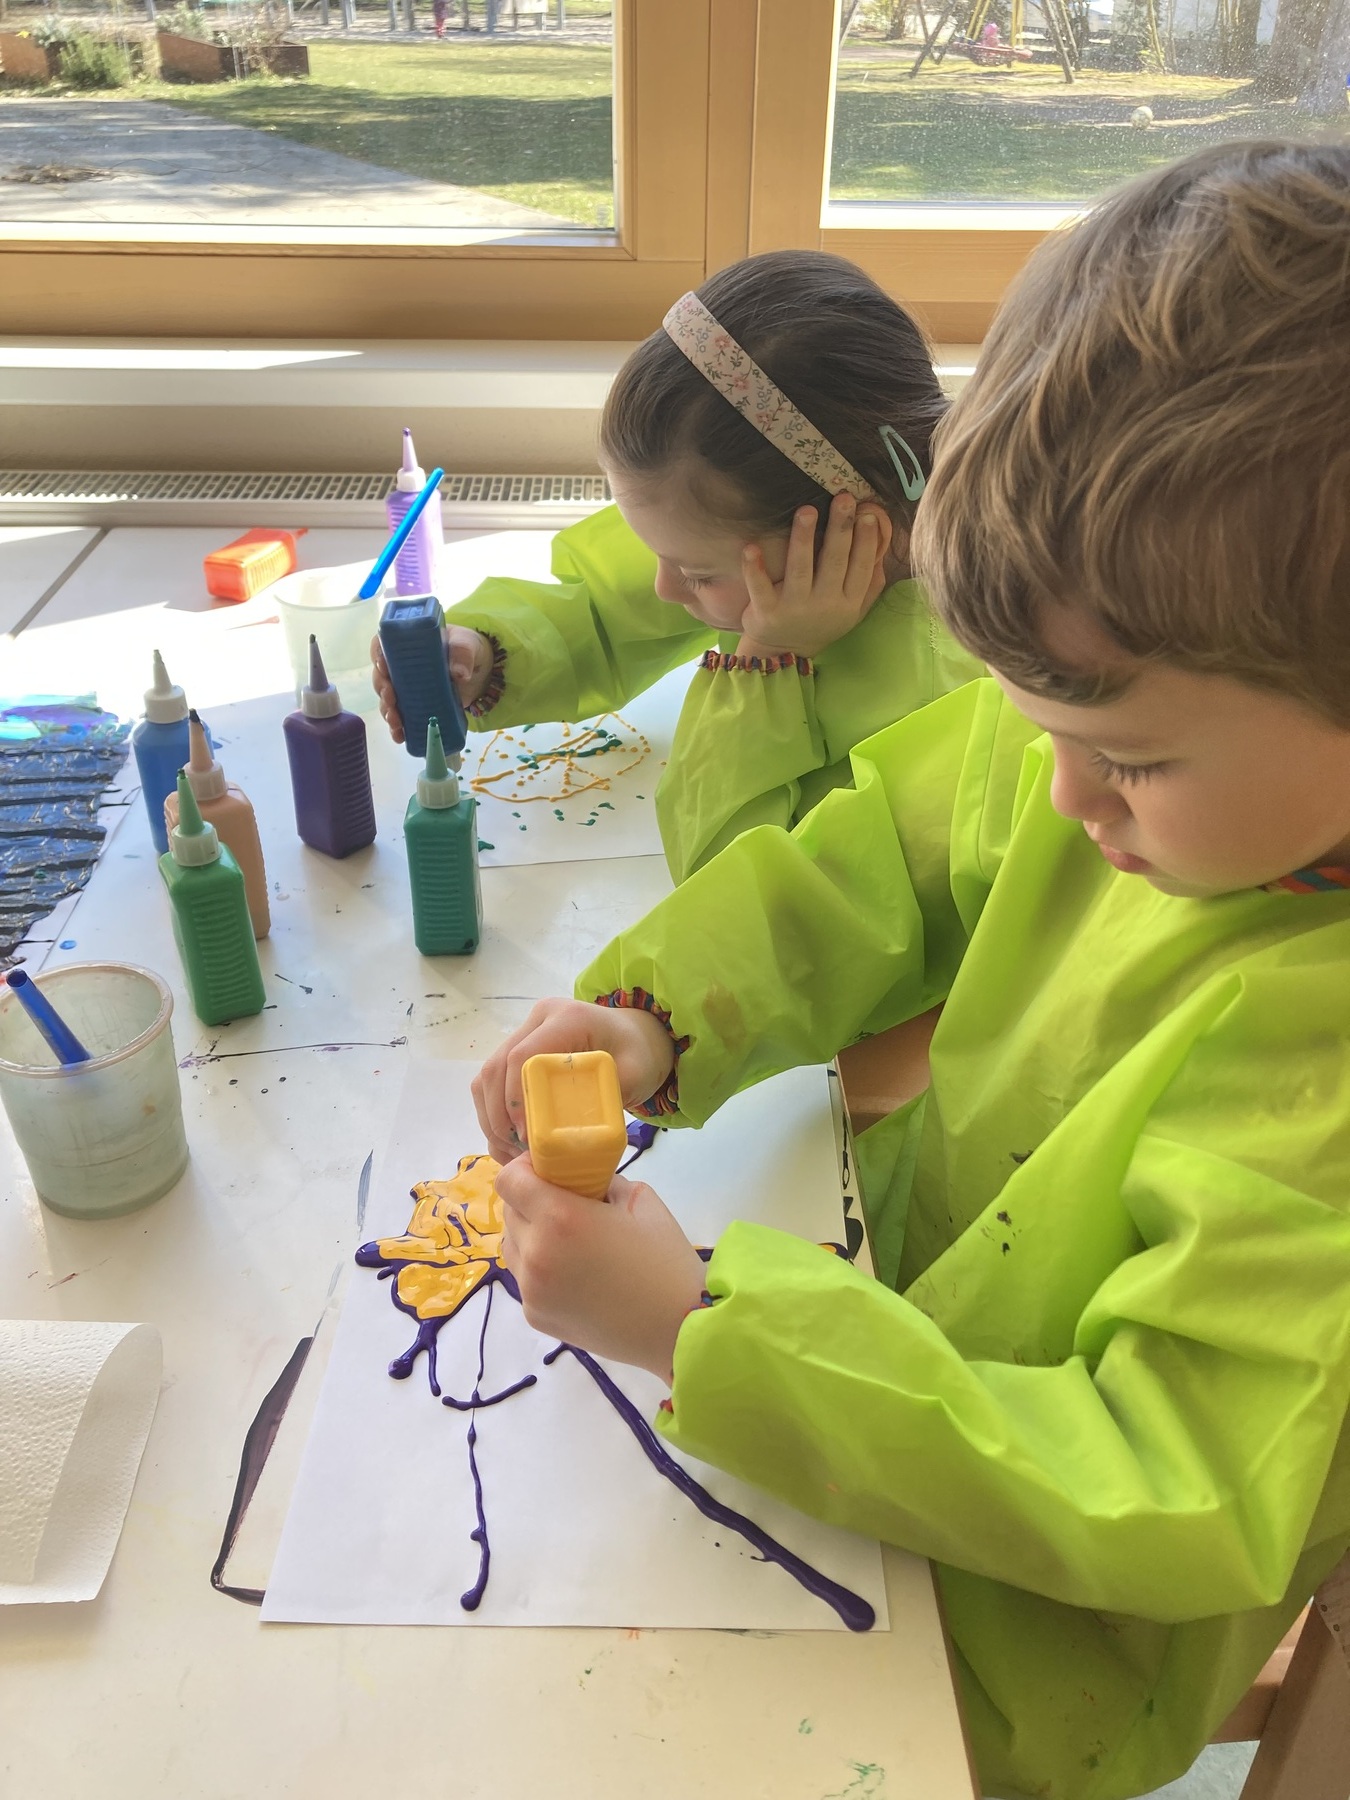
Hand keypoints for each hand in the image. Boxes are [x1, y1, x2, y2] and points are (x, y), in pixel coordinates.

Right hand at [370, 625, 493, 745]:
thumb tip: (460, 673)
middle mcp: (400, 665)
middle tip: (391, 699)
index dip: (377, 655)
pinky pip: (400, 716)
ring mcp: (406, 687)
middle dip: (382, 689)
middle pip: (381, 676)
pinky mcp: (414, 705)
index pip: (383, 645)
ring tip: (396, 721)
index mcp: (407, 644)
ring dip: (388, 711)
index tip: (383, 667)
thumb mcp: (466, 645)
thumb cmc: (467, 649)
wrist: (478, 671)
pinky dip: (397, 727)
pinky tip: (399, 736)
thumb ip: (463, 653)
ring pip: (387, 699)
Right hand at [472, 998, 676, 1164]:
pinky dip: (494, 1115)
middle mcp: (537, 1021)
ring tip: (511, 1152)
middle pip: (496, 1068)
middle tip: (517, 1152)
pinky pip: (491, 1084)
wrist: (634, 1038)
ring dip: (491, 1118)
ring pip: (487, 1078)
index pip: (523, 1057)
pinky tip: (508, 1143)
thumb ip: (606, 1097)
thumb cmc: (638, 1055)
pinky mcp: (517, 1051)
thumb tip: (565, 1131)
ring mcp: (523, 1034)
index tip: (528, 1136)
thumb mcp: (635, 1074)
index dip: (516, 1098)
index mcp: (566, 1019)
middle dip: (498, 1116)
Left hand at [496, 1163, 706, 1381]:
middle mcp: (536, 1253)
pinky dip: (538, 1269)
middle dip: (530, 1201)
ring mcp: (531, 1290)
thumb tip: (581, 1181)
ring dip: (530, 1235)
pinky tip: (574, 1274)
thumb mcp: (638, 1198)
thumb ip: (601, 1182)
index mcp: (560, 1217)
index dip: (524, 1168)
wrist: (678, 1328)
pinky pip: (524, 1279)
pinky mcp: (534, 1316)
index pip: (509, 1180)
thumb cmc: (665, 1259)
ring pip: (512, 1245)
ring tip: (568, 1243)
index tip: (546, 1171)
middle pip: (510, 1211)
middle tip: (565, 1206)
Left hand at [737, 494, 892, 661]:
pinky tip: (751, 547)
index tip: (866, 514)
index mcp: (849, 602)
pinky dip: (753, 569)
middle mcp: (825, 605)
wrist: (785, 652)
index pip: (861, 568)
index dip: (865, 541)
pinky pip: (760, 588)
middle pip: (834, 562)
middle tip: (843, 498)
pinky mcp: (767, 613)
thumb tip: (883, 540)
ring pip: (800, 569)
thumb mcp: (854, 609)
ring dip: (803, 539)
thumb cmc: (823, 621)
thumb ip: (870, 580)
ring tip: (806, 510)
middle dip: (840, 529)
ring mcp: (795, 609)